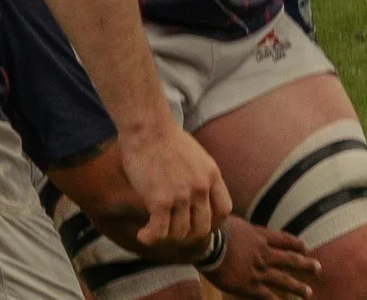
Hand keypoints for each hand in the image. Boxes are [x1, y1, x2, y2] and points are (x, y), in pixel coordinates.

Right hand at [119, 120, 229, 249]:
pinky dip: (150, 237)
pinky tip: (143, 233)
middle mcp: (201, 187)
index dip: (212, 223)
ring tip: (154, 230)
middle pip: (203, 227)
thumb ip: (200, 175)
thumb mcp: (196, 156)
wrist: (148, 128)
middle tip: (171, 231)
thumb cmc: (166, 139)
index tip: (196, 224)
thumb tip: (198, 191)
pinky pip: (159, 232)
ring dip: (166, 236)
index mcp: (212, 175)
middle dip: (187, 234)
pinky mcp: (160, 200)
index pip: (224, 210)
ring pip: (180, 233)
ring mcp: (182, 195)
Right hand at [209, 220, 320, 299]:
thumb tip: (240, 227)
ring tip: (308, 293)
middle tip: (318, 269)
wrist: (209, 244)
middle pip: (290, 259)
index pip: (284, 240)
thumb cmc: (215, 230)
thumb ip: (243, 229)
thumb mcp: (235, 223)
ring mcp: (258, 270)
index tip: (304, 248)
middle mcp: (264, 253)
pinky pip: (265, 295)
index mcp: (260, 236)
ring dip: (297, 287)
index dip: (296, 245)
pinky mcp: (247, 285)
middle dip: (305, 265)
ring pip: (283, 279)